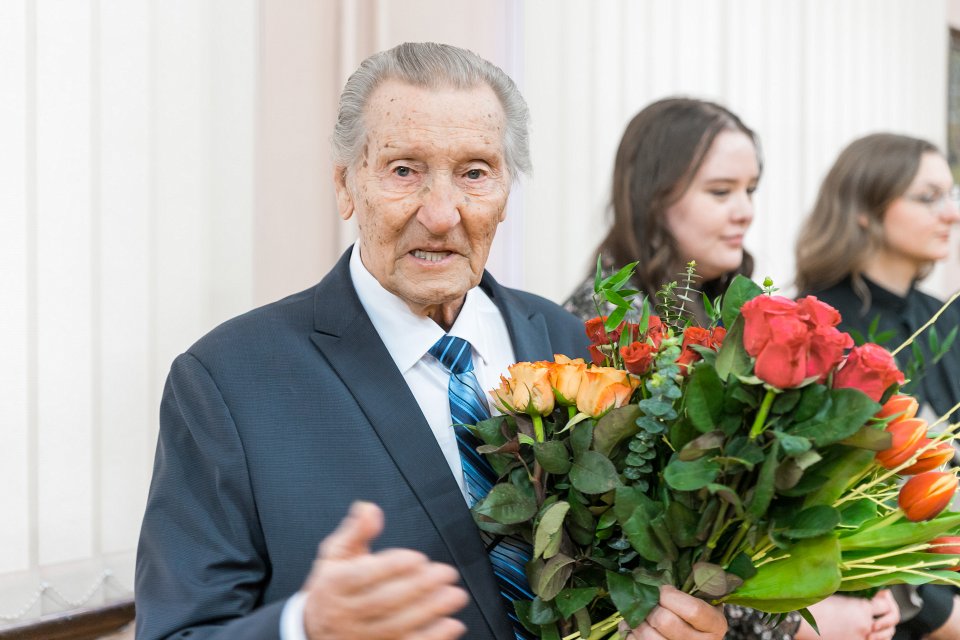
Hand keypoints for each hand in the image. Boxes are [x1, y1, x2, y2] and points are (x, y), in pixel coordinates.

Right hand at [301, 501, 468, 639]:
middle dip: (419, 587)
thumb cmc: (332, 586)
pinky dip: (431, 637)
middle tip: (445, 573)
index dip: (392, 566)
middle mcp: (347, 612)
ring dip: (430, 612)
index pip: (363, 576)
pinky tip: (450, 624)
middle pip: (384, 601)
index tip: (418, 557)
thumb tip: (369, 509)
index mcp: (336, 584)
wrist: (315, 627)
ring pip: (397, 626)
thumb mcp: (335, 554)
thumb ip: (355, 531)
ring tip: (454, 595)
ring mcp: (362, 635)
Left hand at [620, 585, 726, 638]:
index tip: (662, 588)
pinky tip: (634, 624)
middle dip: (651, 606)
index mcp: (715, 624)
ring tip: (638, 610)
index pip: (693, 610)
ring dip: (637, 619)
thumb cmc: (695, 612)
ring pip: (649, 636)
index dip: (671, 595)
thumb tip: (664, 570)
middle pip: (666, 622)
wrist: (693, 636)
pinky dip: (629, 632)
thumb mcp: (702, 598)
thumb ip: (691, 586)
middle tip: (647, 598)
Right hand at [797, 593, 896, 639]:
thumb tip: (863, 590)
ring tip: (876, 625)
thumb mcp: (834, 592)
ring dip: (883, 630)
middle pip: (891, 622)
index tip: (881, 594)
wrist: (798, 621)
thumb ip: (853, 594)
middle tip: (883, 611)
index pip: (886, 604)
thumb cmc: (811, 604)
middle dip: (889, 617)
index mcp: (861, 608)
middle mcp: (864, 625)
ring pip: (884, 637)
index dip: (886, 598)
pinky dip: (873, 637)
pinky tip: (867, 633)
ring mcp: (859, 638)